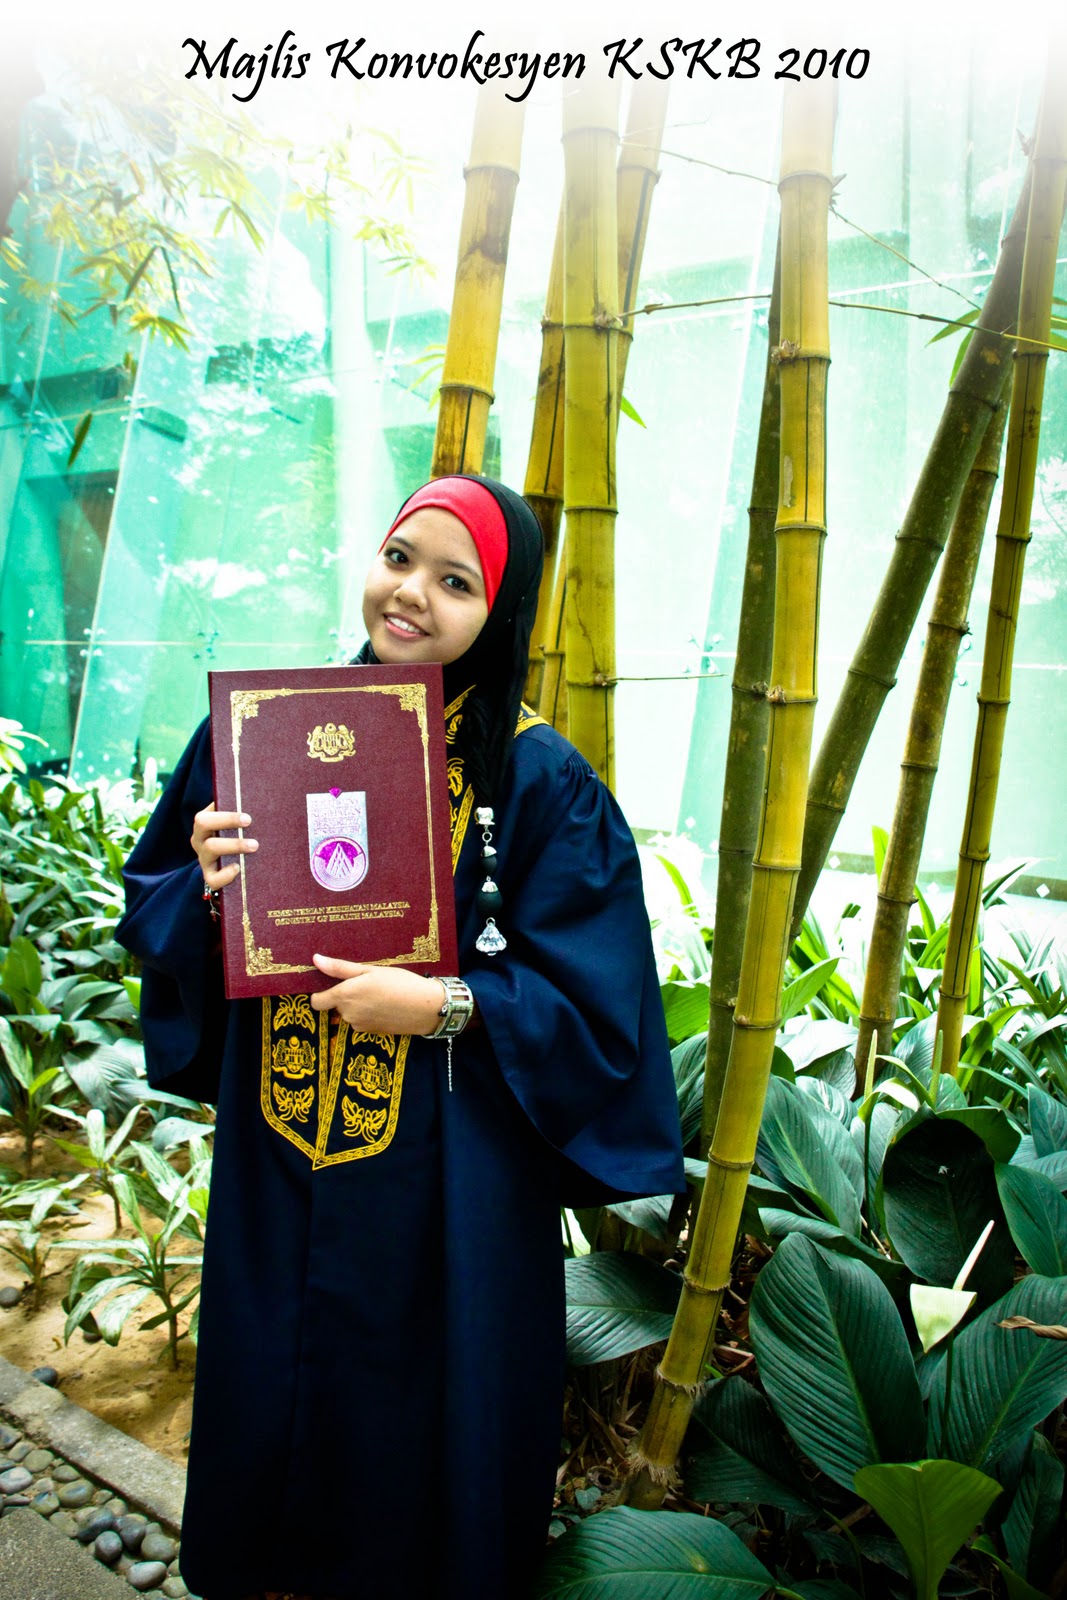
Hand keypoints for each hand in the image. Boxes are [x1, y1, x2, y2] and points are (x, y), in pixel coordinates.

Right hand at [191, 804, 258, 888]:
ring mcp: (203, 858)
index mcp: (204, 823)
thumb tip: (261, 800)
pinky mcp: (210, 876)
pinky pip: (212, 879)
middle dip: (228, 822)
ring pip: (210, 849)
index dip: (225, 816)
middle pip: (203, 826)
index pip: (205, 816)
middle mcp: (199, 839)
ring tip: (254, 845)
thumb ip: (240, 810)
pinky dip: (225, 875)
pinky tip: (238, 868)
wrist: (230, 861)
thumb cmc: (237, 833)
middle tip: (250, 824)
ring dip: (233, 845)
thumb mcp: (236, 822)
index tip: (247, 817)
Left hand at [310, 955, 443, 1035]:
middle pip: (336, 1005)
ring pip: (350, 1013)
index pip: (317, 1002)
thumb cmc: (399, 983)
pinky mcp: (371, 1032)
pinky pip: (362, 1020)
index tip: (331, 984)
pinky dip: (369, 1013)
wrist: (425, 1008)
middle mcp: (348, 1014)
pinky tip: (385, 1005)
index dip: (320, 993)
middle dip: (346, 996)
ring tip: (379, 993)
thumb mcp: (370, 970)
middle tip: (367, 982)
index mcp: (344, 996)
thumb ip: (340, 968)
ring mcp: (359, 1026)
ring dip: (358, 1005)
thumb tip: (315, 960)